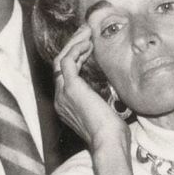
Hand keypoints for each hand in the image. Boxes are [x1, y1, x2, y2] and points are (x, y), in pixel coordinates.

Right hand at [52, 28, 131, 150]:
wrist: (108, 142)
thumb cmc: (112, 132)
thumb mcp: (106, 111)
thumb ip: (103, 99)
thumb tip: (113, 90)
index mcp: (67, 103)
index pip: (66, 73)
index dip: (76, 57)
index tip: (88, 45)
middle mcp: (61, 97)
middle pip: (60, 64)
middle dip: (72, 45)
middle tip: (85, 32)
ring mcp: (63, 93)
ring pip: (61, 60)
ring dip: (74, 44)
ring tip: (86, 32)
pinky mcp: (70, 88)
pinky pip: (67, 62)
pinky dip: (76, 50)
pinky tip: (87, 43)